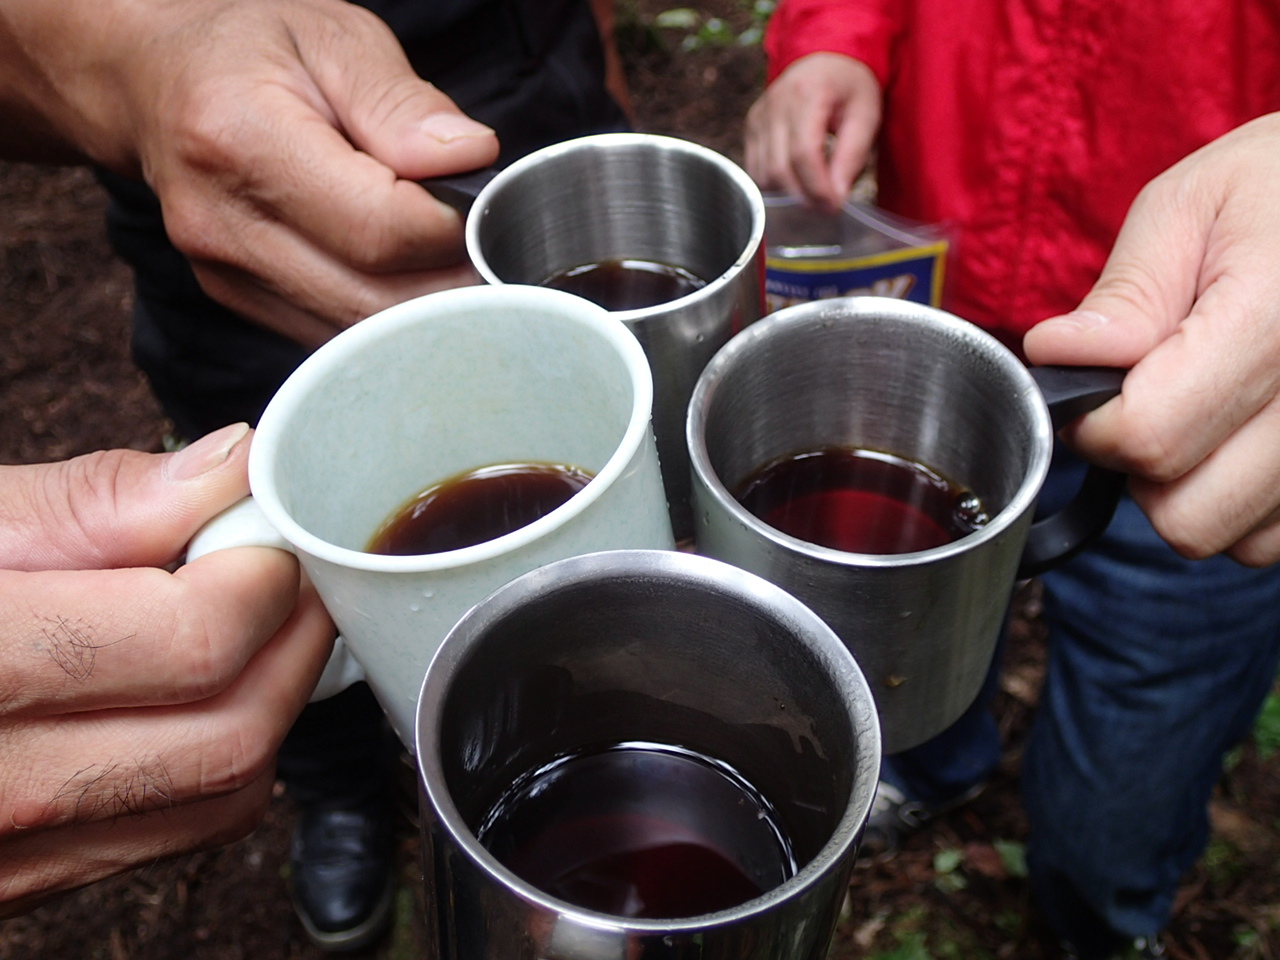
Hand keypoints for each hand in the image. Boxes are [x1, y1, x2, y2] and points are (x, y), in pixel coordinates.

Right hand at [0, 0, 499, 346]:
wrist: (155, 83)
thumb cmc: (252, 51)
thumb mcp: (334, 36)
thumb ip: (403, 103)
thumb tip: (468, 158)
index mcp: (241, 138)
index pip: (380, 229)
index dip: (455, 232)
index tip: (491, 213)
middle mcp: (224, 223)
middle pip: (373, 301)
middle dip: (453, 289)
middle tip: (498, 259)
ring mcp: (226, 275)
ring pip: (358, 336)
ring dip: (426, 316)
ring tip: (463, 272)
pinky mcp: (241, 302)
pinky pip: (336, 337)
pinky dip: (387, 321)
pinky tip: (415, 286)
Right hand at [0, 424, 334, 914]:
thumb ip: (87, 504)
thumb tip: (228, 470)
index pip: (189, 645)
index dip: (261, 578)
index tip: (267, 534)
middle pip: (228, 734)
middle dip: (290, 642)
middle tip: (286, 573)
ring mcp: (1, 862)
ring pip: (221, 797)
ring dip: (269, 700)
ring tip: (255, 623)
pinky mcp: (18, 888)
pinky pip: (173, 833)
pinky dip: (218, 757)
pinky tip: (198, 691)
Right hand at [744, 52, 880, 210]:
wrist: (826, 58)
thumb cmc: (850, 87)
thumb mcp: (866, 115)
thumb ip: (852, 156)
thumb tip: (836, 198)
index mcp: (808, 94)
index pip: (804, 153)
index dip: (818, 187)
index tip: (835, 207)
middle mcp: (776, 104)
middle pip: (779, 169)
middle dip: (804, 197)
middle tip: (827, 207)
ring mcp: (759, 115)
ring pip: (763, 174)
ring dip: (788, 193)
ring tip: (814, 191)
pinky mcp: (751, 127)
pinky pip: (755, 169)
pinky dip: (775, 184)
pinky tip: (796, 179)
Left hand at [1024, 112, 1279, 565]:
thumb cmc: (1275, 186)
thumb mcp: (1186, 208)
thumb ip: (1123, 296)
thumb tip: (1056, 359)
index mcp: (1274, 320)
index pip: (1149, 436)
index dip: (1094, 424)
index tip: (1090, 386)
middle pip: (1187, 513)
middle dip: (1140, 470)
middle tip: (1143, 402)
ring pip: (1236, 541)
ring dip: (1193, 493)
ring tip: (1200, 411)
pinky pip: (1276, 538)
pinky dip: (1243, 505)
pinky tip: (1237, 438)